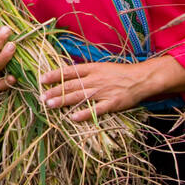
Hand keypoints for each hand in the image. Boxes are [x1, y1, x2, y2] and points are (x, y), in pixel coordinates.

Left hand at [38, 56, 184, 121]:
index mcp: (93, 68)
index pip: (69, 71)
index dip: (55, 75)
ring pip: (79, 97)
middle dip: (55, 91)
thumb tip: (68, 75)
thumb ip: (86, 72)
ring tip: (50, 105)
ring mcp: (103, 92)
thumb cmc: (121, 73)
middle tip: (41, 97)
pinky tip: (73, 117)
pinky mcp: (112, 103)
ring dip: (63, 101)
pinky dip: (84, 113)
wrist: (142, 78)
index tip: (41, 80)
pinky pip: (96, 109)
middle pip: (71, 85)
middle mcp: (95, 79)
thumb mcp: (102, 67)